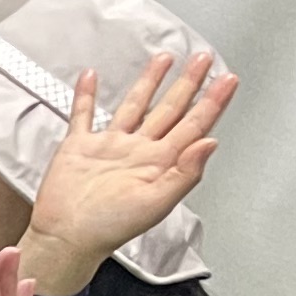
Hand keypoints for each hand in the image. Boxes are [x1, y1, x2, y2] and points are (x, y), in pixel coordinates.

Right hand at [22, 49, 229, 295]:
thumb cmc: (109, 227)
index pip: (193, 125)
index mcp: (160, 163)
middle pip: (170, 108)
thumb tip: (210, 143)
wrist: (67, 236)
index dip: (213, 101)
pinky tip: (90, 78)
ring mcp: (109, 146)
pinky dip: (86, 95)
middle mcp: (138, 150)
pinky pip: (84, 115)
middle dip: (189, 83)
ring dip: (149, 81)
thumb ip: (185, 173)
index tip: (228, 80)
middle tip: (204, 59)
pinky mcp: (79, 147)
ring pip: (134, 105)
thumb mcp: (156, 203)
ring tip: (163, 59)